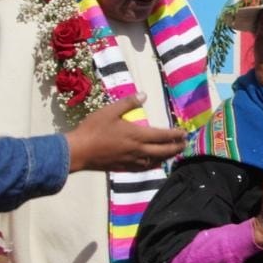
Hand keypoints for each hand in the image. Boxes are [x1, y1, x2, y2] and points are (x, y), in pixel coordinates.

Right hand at [64, 94, 186, 172]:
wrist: (78, 151)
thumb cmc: (93, 129)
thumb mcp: (110, 111)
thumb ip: (128, 103)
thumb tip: (143, 95)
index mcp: (136, 135)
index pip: (162, 136)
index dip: (175, 135)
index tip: (184, 133)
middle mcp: (137, 150)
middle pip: (162, 151)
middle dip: (175, 148)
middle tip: (184, 145)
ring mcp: (131, 161)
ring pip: (154, 161)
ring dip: (166, 157)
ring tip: (172, 153)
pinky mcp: (123, 167)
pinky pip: (143, 168)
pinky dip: (152, 165)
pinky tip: (153, 163)